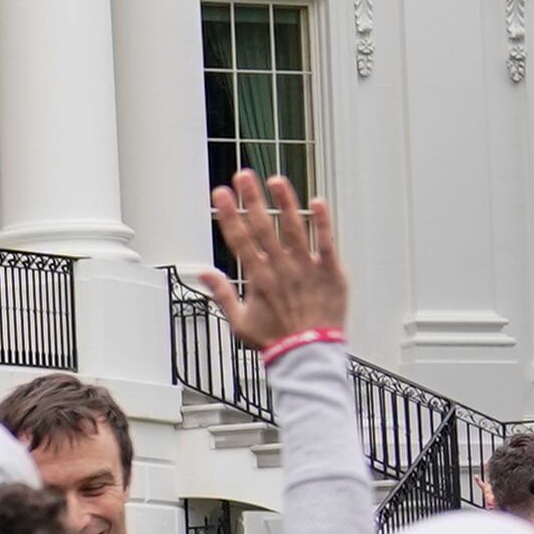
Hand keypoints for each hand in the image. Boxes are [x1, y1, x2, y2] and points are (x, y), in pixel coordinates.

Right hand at [195, 169, 348, 349]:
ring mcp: (306, 269)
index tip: (221, 194)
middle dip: (251, 199)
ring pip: (293, 229)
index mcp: (259, 279)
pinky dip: (322, 223)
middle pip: (263, 227)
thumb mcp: (240, 324)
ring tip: (275, 180)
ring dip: (284, 202)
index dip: (229, 214)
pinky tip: (318, 201)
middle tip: (243, 176)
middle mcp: (281, 269)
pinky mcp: (329, 273)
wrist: (308, 357)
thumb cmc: (276, 343)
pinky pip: (325, 243)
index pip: (240, 240)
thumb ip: (223, 294)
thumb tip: (204, 273)